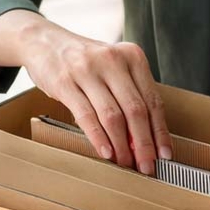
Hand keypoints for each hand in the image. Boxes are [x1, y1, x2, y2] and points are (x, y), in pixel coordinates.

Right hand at [0, 13, 171, 173]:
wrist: (45, 42)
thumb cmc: (85, 62)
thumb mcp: (114, 68)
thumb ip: (130, 97)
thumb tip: (145, 140)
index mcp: (132, 56)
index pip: (153, 100)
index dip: (160, 132)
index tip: (165, 155)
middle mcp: (112, 59)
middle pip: (135, 110)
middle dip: (143, 144)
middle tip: (147, 166)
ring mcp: (87, 70)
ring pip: (112, 115)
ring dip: (121, 145)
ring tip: (126, 163)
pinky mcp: (64, 81)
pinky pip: (86, 116)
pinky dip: (98, 138)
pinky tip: (106, 152)